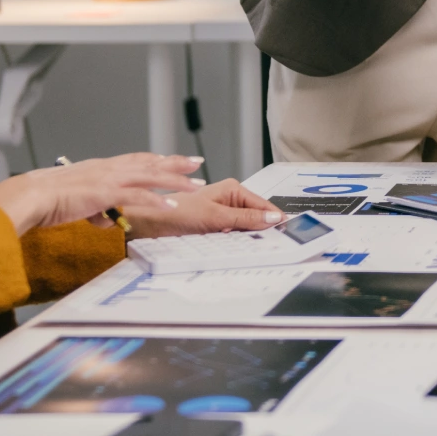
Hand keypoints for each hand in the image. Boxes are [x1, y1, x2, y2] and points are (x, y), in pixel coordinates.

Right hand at [0, 153, 204, 234]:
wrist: (30, 196)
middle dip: (175, 162)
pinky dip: (157, 199)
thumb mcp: (74, 199)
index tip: (172, 158)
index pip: (135, 159)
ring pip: (150, 176)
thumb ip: (93, 205)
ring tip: (196, 184)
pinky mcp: (106, 193)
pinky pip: (138, 196)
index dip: (155, 159)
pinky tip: (172, 204)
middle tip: (197, 162)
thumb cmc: (45, 199)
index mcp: (100, 167)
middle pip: (149, 162)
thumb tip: (103, 216)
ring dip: (175, 180)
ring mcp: (108, 179)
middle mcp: (108, 168)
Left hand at [124, 178, 283, 236]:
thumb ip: (245, 218)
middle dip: (260, 230)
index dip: (274, 220)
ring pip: (245, 228)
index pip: (263, 205)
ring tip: (246, 246)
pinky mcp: (215, 226)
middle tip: (267, 245)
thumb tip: (271, 218)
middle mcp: (229, 199)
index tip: (286, 233)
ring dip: (245, 238)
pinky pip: (233, 235)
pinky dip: (234, 242)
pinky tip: (232, 247)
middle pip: (256, 218)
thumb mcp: (216, 217)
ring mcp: (223, 213)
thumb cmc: (176, 212)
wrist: (150, 222)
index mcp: (233, 189)